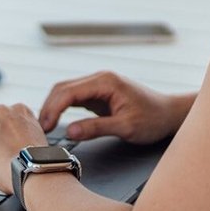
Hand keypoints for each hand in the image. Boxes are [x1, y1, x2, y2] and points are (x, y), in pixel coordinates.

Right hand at [37, 71, 179, 143]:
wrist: (170, 114)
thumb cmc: (153, 119)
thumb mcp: (126, 127)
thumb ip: (96, 128)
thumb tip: (69, 132)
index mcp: (105, 82)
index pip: (68, 91)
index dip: (53, 109)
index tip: (45, 126)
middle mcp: (99, 79)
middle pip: (62, 88)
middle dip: (48, 107)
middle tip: (39, 130)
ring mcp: (98, 85)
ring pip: (65, 92)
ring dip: (53, 107)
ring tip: (44, 127)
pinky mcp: (98, 94)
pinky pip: (74, 98)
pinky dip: (62, 108)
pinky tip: (55, 121)